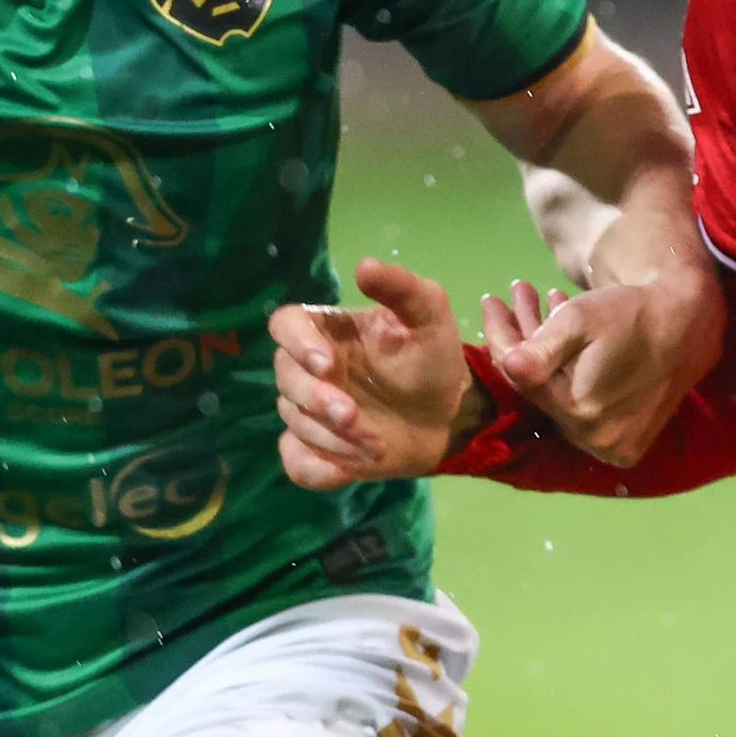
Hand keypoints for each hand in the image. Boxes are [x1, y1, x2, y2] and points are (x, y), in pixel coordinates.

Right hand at [269, 257, 476, 487]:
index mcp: (326, 331)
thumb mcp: (429, 316)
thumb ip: (401, 288)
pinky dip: (316, 468)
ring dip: (333, 437)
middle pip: (285, 378)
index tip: (327, 363)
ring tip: (378, 444)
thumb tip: (364, 265)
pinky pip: (296, 462)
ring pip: (296, 422)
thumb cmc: (433, 358)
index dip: (297, 343)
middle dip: (317, 400)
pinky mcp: (317, 449)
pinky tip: (346, 471)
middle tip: (354, 415)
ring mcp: (310, 412)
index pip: (285, 325)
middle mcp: (310, 369)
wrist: (449, 415)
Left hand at [483, 255, 720, 467]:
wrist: (688, 325)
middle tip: (516, 294)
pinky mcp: (624, 446)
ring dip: (544, 354)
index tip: (489, 300)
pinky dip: (567, 377)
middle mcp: (592, 439)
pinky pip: (581, 411)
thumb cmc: (632, 314)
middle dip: (521, 337)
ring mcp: (610, 447)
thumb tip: (510, 365)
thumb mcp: (582, 319)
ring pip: (557, 397)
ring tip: (541, 303)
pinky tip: (563, 342)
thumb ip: (543, 347)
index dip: (499, 335)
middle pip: (538, 387)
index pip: (518, 376)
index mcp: (579, 409)